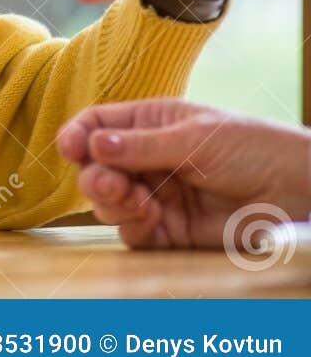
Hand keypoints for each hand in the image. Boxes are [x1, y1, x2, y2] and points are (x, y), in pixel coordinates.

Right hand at [57, 98, 310, 249]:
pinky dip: (131, 225)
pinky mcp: (168, 231)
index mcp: (149, 124)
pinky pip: (131, 232)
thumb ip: (142, 145)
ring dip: (110, 201)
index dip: (77, 135)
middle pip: (94, 167)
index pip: (97, 125)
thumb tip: (92, 145)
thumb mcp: (196, 137)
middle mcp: (145, 160)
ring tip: (136, 201)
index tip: (68, 148)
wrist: (297, 192)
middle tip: (110, 183)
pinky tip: (151, 218)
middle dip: (94, 175)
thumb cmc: (252, 148)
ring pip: (107, 202)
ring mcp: (156, 196)